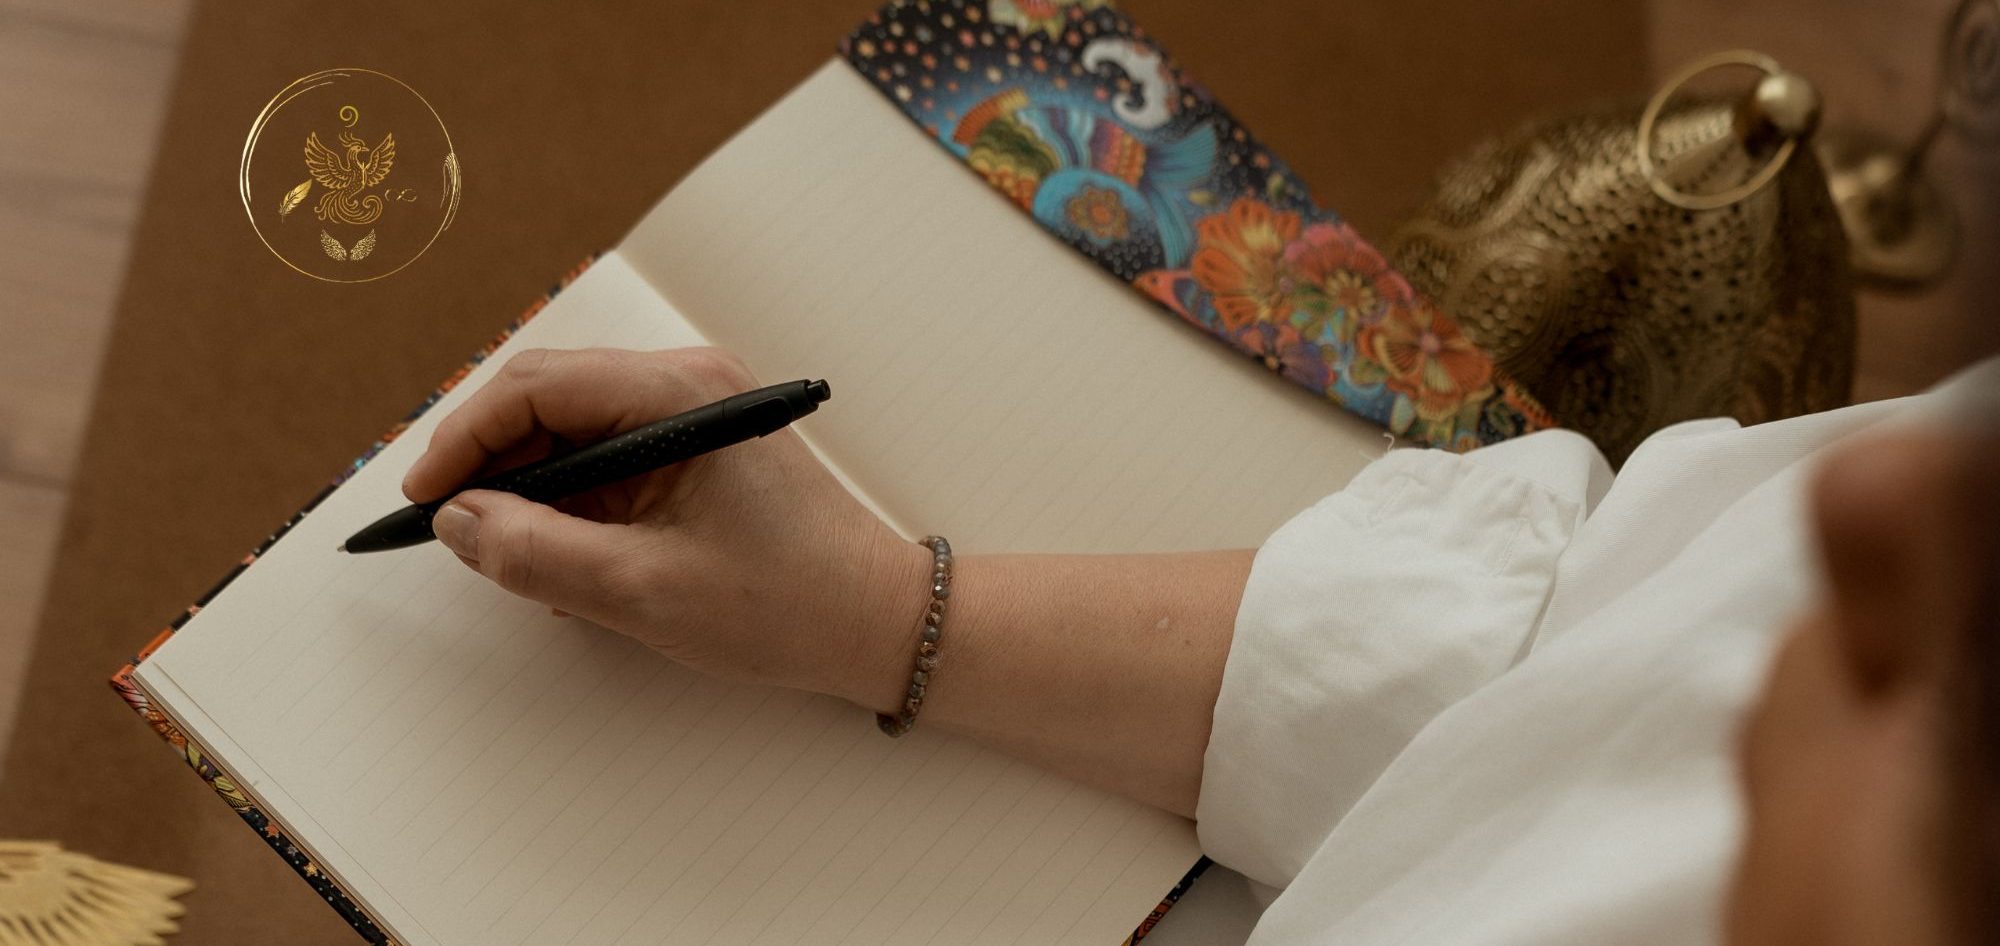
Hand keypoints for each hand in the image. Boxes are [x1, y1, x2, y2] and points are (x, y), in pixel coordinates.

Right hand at [402, 347, 930, 703]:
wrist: (876, 622)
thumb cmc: (784, 604)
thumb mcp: (642, 591)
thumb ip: (536, 553)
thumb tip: (459, 521)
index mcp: (680, 395)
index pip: (537, 387)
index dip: (465, 439)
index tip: (425, 498)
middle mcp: (687, 384)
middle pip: (549, 398)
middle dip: (491, 462)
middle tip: (451, 529)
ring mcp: (695, 413)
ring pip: (574, 431)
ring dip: (532, 490)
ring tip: (515, 560)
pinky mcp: (699, 449)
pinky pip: (610, 459)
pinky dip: (574, 504)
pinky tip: (570, 563)